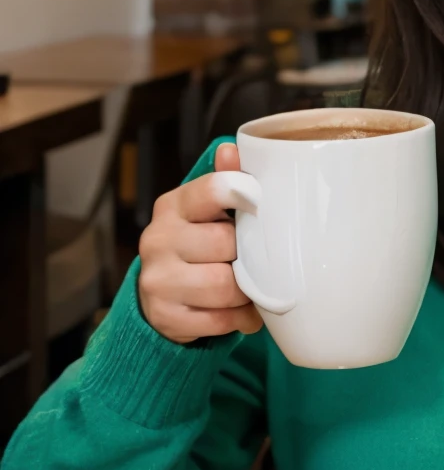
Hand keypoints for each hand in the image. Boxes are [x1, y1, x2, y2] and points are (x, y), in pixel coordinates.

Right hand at [138, 142, 262, 343]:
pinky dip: (240, 318)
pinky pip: (219, 320)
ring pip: (224, 285)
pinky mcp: (166, 316)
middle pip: (224, 243)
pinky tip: (242, 310)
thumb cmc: (197, 242)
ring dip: (247, 290)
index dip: (239, 193)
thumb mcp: (207, 210)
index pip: (208, 190)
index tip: (259, 200)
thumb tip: (233, 149)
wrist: (162, 292)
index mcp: (173, 206)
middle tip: (257, 256)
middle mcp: (158, 240)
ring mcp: (158, 280)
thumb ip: (224, 181)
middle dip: (247, 253)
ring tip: (252, 286)